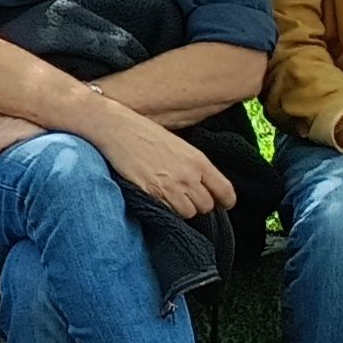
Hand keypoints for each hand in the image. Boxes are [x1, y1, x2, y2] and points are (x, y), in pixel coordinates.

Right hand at [99, 115, 236, 220]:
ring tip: (170, 197)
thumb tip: (203, 185)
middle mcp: (189, 176)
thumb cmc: (145, 133)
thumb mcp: (179, 146)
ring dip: (182, 209)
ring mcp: (171, 187)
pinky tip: (157, 197)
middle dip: (199, 204)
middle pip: (207, 206)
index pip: (225, 190)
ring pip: (189, 213)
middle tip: (187, 198)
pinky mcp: (152, 194)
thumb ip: (194, 166)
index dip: (226, 201)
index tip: (223, 204)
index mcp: (199, 161)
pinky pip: (169, 213)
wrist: (117, 129)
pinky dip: (165, 210)